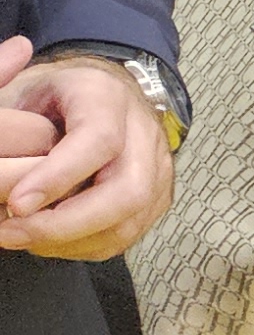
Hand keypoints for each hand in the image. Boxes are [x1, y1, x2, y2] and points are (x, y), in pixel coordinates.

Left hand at [0, 49, 176, 261]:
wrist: (99, 96)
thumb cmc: (52, 96)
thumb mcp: (22, 88)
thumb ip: (8, 114)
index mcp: (106, 97)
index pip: (98, 140)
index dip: (58, 177)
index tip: (16, 203)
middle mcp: (143, 132)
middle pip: (127, 190)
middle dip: (67, 223)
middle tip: (13, 232)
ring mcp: (158, 168)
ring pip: (129, 221)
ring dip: (71, 239)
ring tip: (22, 237)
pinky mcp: (158, 197)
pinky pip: (125, 236)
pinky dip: (82, 245)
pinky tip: (48, 239)